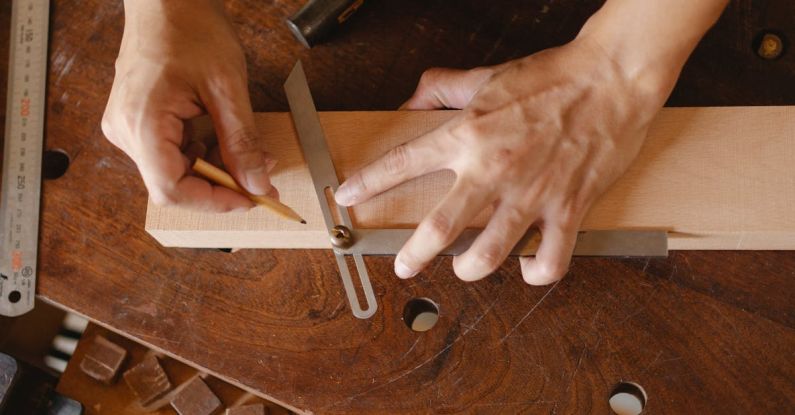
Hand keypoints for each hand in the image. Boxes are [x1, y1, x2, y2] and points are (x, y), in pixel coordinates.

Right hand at [102, 0, 276, 211]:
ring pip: (173, 172)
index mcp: (141, 122)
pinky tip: (223, 143)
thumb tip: (256, 183)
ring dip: (214, 171)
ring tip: (249, 156)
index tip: (249, 199)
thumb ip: (242, 141)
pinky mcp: (136, 121)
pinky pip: (169, 154)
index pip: (170, 189)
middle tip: (259, 178)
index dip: (213, 202)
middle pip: (172, 184)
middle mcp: (125, 130)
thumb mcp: (227, 87)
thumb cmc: (190, 28)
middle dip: (220, 186)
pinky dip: (201, 155)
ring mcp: (127, 127)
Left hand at [335, 38, 670, 284]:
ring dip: (468, 270)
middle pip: (438, 229)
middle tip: (403, 267)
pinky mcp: (568, 209)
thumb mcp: (487, 75)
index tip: (347, 197)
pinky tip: (526, 266)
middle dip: (412, 256)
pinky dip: (534, 273)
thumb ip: (442, 87)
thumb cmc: (553, 76)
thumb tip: (410, 100)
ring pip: (488, 255)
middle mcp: (493, 170)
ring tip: (463, 268)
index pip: (403, 163)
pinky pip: (550, 260)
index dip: (368, 184)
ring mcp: (531, 194)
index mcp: (468, 135)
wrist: (611, 77)